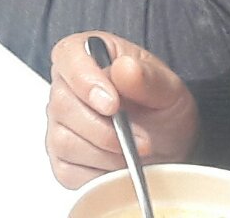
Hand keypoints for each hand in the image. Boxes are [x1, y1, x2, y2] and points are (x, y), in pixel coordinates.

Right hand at [46, 32, 199, 186]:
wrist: (168, 146)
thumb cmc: (162, 108)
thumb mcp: (170, 89)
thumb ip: (149, 77)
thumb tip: (124, 68)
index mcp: (86, 54)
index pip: (68, 57)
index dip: (85, 81)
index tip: (112, 104)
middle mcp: (65, 87)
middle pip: (64, 106)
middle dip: (106, 130)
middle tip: (142, 140)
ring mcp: (59, 124)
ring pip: (65, 142)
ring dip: (107, 155)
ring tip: (135, 152)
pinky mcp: (61, 159)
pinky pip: (68, 171)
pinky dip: (99, 174)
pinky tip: (119, 166)